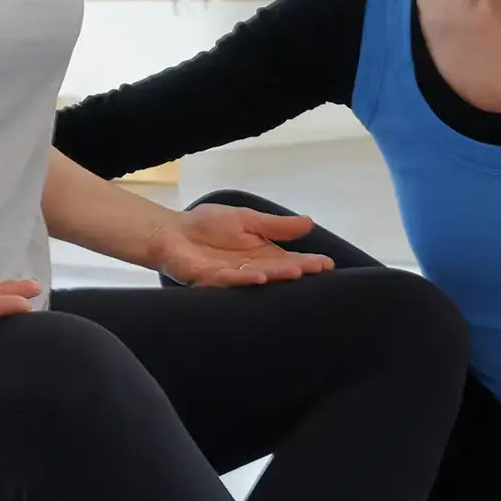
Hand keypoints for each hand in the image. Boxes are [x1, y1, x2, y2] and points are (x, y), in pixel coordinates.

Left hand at [150, 204, 336, 286]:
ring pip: (259, 277)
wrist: (173, 232)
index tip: (328, 263)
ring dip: (277, 276)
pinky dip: (245, 279)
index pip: (290, 260)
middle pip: (279, 271)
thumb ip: (275, 226)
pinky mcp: (211, 280)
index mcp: (262, 255)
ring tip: (296, 273)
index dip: (308, 262)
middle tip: (319, 271)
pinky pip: (231, 280)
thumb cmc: (208, 226)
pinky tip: (260, 276)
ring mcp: (232, 276)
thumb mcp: (247, 219)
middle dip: (299, 270)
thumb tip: (309, 223)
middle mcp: (251, 269)